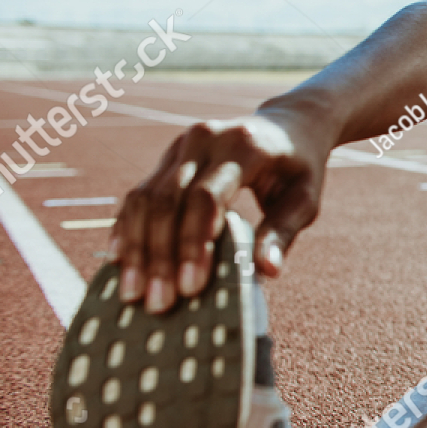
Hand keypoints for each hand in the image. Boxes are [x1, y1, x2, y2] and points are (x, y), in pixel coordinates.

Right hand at [110, 110, 329, 312]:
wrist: (288, 124)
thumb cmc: (299, 168)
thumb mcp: (305, 199)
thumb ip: (282, 233)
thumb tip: (265, 272)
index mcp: (244, 146)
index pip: (207, 196)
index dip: (193, 242)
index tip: (190, 287)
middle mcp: (205, 139)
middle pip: (169, 199)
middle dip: (160, 255)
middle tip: (157, 303)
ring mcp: (181, 145)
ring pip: (145, 197)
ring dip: (137, 248)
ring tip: (134, 293)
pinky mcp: (167, 157)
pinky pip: (139, 194)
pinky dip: (128, 228)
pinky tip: (121, 262)